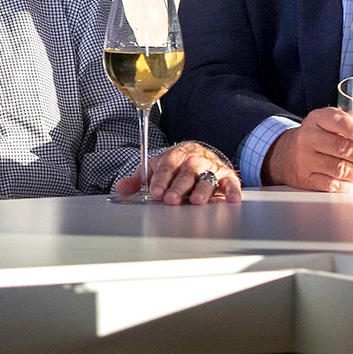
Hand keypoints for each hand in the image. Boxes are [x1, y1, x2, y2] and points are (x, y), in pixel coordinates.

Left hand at [113, 141, 241, 204]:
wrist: (199, 152)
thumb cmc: (174, 165)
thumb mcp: (154, 169)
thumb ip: (138, 180)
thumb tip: (119, 188)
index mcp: (173, 158)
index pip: (165, 169)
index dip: (160, 181)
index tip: (155, 193)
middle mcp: (192, 162)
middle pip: (185, 175)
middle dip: (178, 187)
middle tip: (172, 199)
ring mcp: (210, 168)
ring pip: (206, 179)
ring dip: (202, 190)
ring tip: (197, 201)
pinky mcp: (226, 176)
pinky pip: (231, 183)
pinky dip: (233, 191)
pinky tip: (232, 200)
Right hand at [265, 108, 352, 191]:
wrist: (289, 153)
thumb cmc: (326, 133)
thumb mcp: (345, 120)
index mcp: (319, 118)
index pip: (336, 121)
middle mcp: (309, 137)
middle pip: (341, 148)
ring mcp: (306, 159)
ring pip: (338, 169)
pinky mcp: (307, 178)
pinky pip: (332, 184)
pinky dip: (351, 185)